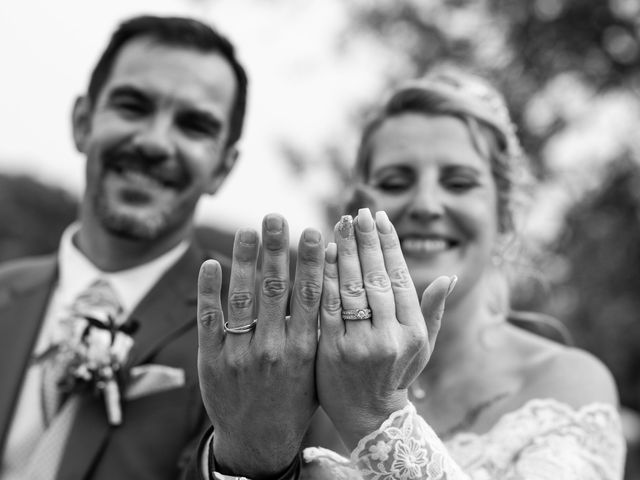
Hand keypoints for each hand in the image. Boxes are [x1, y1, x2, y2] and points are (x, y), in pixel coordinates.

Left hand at [197, 214, 323, 476]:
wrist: (258, 441)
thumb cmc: (294, 402)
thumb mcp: (315, 372)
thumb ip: (317, 334)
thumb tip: (325, 289)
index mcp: (302, 350)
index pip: (307, 296)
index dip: (310, 262)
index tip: (313, 232)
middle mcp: (271, 349)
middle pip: (274, 288)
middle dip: (276, 249)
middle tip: (276, 217)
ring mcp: (238, 353)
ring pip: (241, 298)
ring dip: (243, 260)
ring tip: (247, 230)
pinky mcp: (211, 359)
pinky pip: (208, 319)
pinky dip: (208, 290)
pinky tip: (210, 263)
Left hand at [316, 208, 452, 449]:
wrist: (368, 417)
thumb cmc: (396, 375)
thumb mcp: (422, 348)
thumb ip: (432, 312)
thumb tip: (448, 277)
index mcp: (413, 332)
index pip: (400, 278)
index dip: (390, 245)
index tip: (380, 218)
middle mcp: (390, 337)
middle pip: (376, 278)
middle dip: (367, 240)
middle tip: (358, 212)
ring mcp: (360, 345)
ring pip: (352, 288)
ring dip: (347, 252)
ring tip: (340, 224)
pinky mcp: (332, 351)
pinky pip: (329, 307)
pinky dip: (326, 277)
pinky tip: (325, 254)